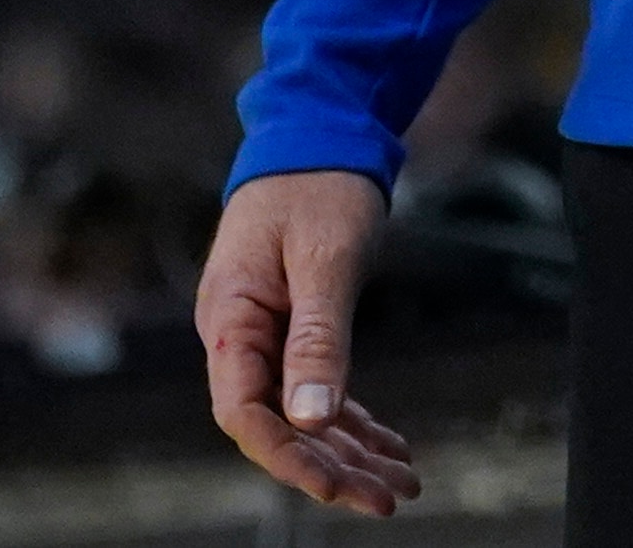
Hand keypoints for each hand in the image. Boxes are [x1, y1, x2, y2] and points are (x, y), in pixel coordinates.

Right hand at [196, 169, 420, 516]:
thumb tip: (311, 417)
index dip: (288, 458)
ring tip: (401, 485)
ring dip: (348, 453)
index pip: (243, 413)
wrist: (318, 132)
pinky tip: (390, 448)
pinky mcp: (294, 329)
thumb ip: (316, 338)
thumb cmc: (317, 184)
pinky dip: (353, 422)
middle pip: (278, 425)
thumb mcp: (324, 258)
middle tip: (389, 499)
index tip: (337, 486)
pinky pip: (319, 390)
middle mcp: (239, 336)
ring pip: (302, 415)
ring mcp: (264, 335)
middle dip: (331, 468)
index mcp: (231, 319)